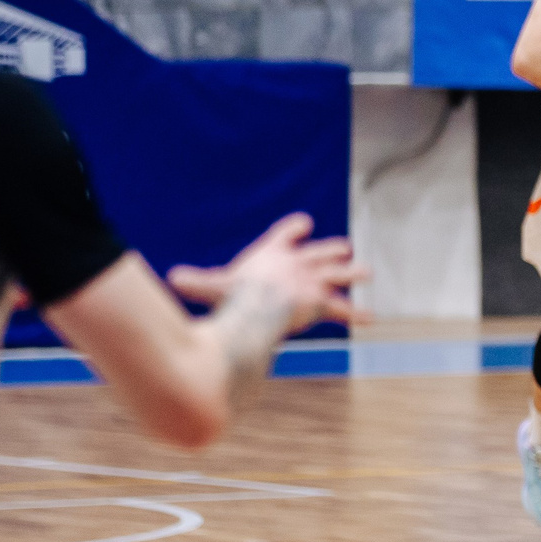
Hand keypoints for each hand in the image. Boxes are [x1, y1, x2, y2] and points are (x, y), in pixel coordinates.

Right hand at [167, 212, 362, 330]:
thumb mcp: (211, 285)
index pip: (287, 233)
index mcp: (274, 251)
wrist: (261, 303)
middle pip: (320, 252)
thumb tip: (169, 279)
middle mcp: (298, 263)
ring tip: (366, 272)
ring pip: (338, 273)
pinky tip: (371, 318)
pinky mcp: (322, 302)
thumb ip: (194, 282)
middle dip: (331, 250)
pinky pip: (342, 309)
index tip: (305, 223)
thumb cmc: (234, 293)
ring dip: (352, 272)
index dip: (295, 229)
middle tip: (343, 248)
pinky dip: (356, 314)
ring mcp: (314, 281)